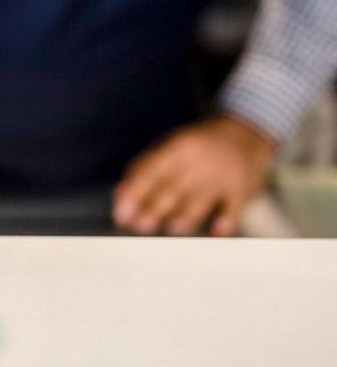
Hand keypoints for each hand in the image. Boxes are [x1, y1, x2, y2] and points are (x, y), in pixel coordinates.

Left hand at [113, 115, 276, 236]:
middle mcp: (198, 162)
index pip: (151, 171)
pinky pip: (232, 209)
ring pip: (199, 201)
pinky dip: (224, 222)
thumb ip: (146, 170)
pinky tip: (215, 233)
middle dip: (153, 209)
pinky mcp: (241, 191)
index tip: (120, 212)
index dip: (134, 193)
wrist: (246, 133)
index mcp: (177, 149)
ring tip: (170, 229)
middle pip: (172, 189)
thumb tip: (120, 197)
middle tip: (138, 227)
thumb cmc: (198, 147)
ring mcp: (221, 177)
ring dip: (184, 217)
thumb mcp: (172, 148)